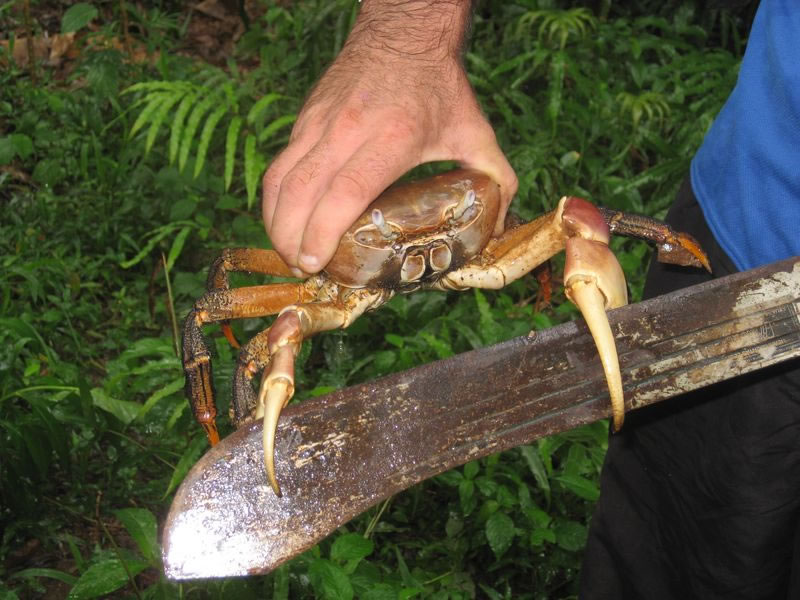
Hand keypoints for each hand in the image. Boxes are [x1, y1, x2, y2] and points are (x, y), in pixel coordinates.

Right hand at [262, 0, 516, 274]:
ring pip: (280, 179)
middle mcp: (347, 130)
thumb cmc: (439, 86)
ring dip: (276, 222)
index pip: (345, 192)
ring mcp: (320, 122)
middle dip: (292, 239)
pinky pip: (280, 164)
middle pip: (301, 193)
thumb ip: (497, 179)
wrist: (405, 32)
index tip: (317, 261)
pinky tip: (286, 219)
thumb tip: (499, 226)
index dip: (324, 232)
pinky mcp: (305, 117)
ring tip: (289, 250)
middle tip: (303, 267)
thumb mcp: (476, 132)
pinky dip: (276, 198)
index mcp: (391, 139)